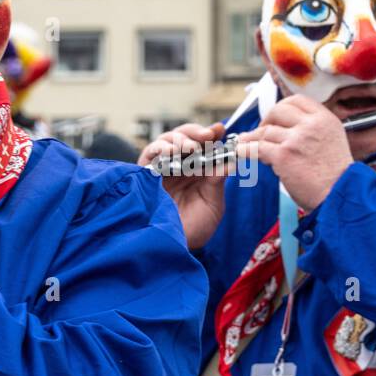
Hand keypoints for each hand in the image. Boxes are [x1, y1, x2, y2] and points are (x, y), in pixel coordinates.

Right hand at [138, 122, 227, 250]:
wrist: (172, 246)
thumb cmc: (194, 228)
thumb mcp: (212, 203)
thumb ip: (217, 180)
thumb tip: (229, 159)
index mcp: (198, 170)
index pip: (205, 145)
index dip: (211, 134)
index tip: (220, 130)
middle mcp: (180, 166)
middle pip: (185, 138)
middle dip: (196, 133)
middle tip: (207, 135)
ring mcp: (162, 168)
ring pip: (168, 140)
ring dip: (180, 139)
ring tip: (190, 147)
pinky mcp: (145, 172)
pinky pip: (150, 152)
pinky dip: (161, 148)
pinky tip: (172, 152)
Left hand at [236, 95, 351, 210]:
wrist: (340, 196)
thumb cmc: (336, 177)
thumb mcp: (332, 142)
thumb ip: (313, 131)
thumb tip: (287, 129)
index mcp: (325, 120)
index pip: (297, 101)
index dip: (282, 108)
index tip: (275, 117)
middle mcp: (311, 125)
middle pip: (278, 111)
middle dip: (266, 120)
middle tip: (261, 131)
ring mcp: (296, 139)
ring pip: (266, 131)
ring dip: (253, 138)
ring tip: (247, 144)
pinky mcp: (283, 156)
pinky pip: (257, 148)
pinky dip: (246, 149)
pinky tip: (242, 152)